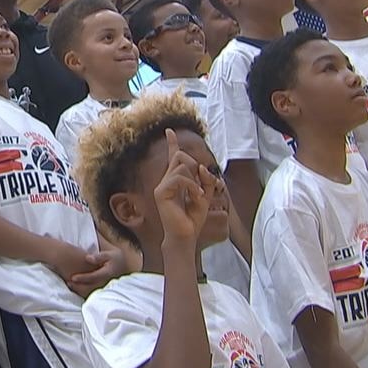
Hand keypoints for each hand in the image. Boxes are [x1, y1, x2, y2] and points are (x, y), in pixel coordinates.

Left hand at [68, 248, 126, 297]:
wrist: (126, 267)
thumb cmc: (116, 259)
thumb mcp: (109, 254)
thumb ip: (98, 257)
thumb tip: (87, 258)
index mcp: (108, 273)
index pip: (93, 277)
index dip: (83, 278)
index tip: (72, 277)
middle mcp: (107, 283)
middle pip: (91, 287)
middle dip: (78, 286)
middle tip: (68, 283)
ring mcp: (106, 289)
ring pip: (92, 293)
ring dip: (80, 290)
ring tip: (70, 285)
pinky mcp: (105, 291)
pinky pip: (94, 295)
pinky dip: (85, 293)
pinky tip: (77, 289)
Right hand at [153, 128, 212, 244]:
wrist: (185, 236)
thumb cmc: (193, 219)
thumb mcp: (205, 196)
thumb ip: (205, 180)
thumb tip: (201, 167)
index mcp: (175, 181)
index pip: (172, 158)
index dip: (171, 143)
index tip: (170, 131)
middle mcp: (166, 181)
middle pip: (180, 156)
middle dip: (194, 164)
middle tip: (202, 185)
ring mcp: (162, 186)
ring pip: (181, 165)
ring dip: (195, 179)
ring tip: (199, 196)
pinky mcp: (161, 192)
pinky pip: (179, 178)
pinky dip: (192, 185)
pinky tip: (197, 197)